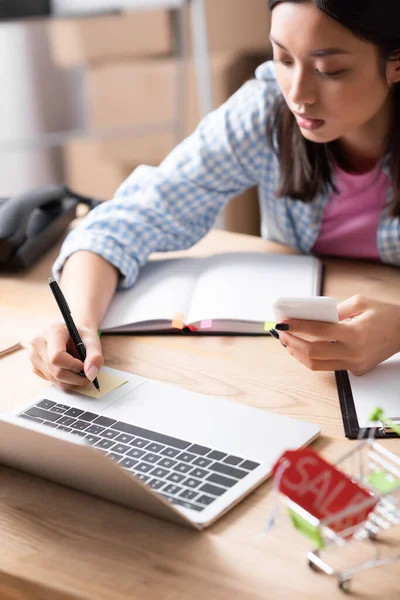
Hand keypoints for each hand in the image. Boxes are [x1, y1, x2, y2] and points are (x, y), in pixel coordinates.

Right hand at [28, 322, 103, 389]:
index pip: (57, 357)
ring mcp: (34, 355)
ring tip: (79, 369)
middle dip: (75, 377)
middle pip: (56, 371)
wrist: (73, 335)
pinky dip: (64, 381)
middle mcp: (39, 342)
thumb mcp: (93, 342)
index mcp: (53, 331)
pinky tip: (69, 370)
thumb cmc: (82, 337)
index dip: (73, 366)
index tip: (83, 365)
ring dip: (71, 380)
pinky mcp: (35, 367)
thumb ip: (95, 357)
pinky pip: (52, 382)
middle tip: (87, 373)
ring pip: (54, 379)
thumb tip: (90, 375)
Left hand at [273, 295, 399, 374]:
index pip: (318, 331)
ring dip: (298, 354)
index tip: (283, 322)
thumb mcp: (361, 302)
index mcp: (354, 333)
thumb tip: (311, 316)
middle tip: (281, 334)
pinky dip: (313, 358)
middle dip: (292, 343)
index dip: (297, 326)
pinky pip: (328, 366)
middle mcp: (353, 352)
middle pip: (312, 353)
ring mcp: (354, 364)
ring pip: (317, 365)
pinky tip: (305, 348)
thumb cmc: (385, 313)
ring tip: (288, 342)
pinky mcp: (356, 369)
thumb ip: (335, 309)